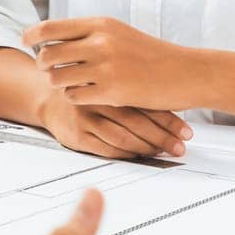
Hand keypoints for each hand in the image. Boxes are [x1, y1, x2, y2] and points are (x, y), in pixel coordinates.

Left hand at [26, 17, 200, 112]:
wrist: (185, 72)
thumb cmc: (153, 55)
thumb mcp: (121, 35)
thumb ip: (92, 35)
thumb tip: (57, 37)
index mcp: (101, 25)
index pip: (51, 27)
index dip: (32, 36)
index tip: (25, 42)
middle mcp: (100, 42)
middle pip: (48, 54)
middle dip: (42, 64)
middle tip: (46, 70)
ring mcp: (105, 67)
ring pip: (57, 77)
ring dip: (57, 83)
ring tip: (67, 84)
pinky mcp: (112, 91)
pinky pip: (74, 96)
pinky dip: (75, 97)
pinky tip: (85, 95)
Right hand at [36, 89, 191, 159]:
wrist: (48, 94)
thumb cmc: (88, 89)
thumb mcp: (110, 79)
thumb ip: (136, 88)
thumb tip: (177, 101)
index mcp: (112, 83)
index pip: (147, 103)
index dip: (170, 120)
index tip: (187, 132)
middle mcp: (100, 99)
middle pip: (138, 122)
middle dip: (163, 137)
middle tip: (180, 147)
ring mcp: (87, 117)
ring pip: (122, 137)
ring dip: (146, 147)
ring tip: (163, 153)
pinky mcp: (76, 135)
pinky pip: (105, 148)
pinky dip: (125, 153)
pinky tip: (139, 155)